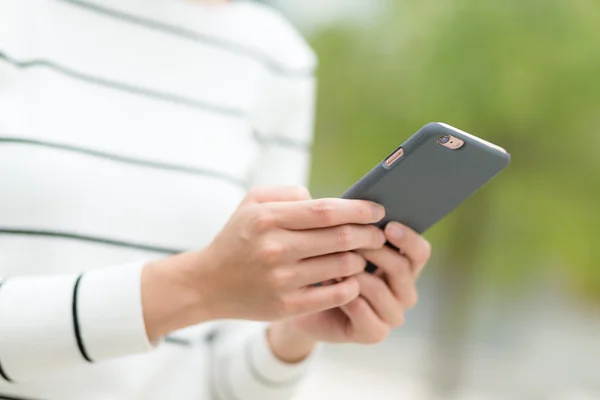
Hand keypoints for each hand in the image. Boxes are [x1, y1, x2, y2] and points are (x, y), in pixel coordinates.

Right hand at [141, 186, 385, 339]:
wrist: (208, 283)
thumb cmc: (238, 238)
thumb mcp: (251, 203)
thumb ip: (288, 194)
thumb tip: (325, 201)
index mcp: (268, 219)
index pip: (325, 211)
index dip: (357, 209)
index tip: (377, 210)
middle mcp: (275, 248)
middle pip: (339, 238)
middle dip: (368, 235)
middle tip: (379, 234)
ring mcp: (281, 280)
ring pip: (341, 266)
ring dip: (361, 260)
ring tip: (366, 256)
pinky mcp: (286, 306)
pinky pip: (334, 295)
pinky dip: (351, 286)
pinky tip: (353, 279)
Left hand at [288, 222, 430, 343]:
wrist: (305, 305)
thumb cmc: (327, 267)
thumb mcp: (343, 244)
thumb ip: (358, 229)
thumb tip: (362, 204)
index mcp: (405, 267)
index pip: (420, 251)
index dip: (408, 238)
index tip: (388, 226)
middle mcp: (405, 292)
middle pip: (401, 267)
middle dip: (373, 251)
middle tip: (348, 240)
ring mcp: (392, 315)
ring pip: (379, 288)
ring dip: (354, 273)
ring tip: (332, 261)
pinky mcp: (375, 333)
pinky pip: (363, 310)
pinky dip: (345, 295)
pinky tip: (328, 284)